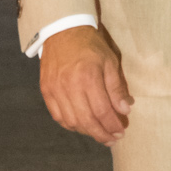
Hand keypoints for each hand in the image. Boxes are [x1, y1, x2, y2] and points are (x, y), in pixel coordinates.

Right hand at [40, 26, 133, 145]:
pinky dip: (70, 125)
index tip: (121, 132)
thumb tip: (124, 110)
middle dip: (101, 134)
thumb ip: (117, 88)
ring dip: (86, 132)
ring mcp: (55, 89)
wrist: (63, 31)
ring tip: (99, 133)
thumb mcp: (110, 62)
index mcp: (88, 77)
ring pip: (71, 122)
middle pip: (86, 121)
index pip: (102, 110)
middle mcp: (70, 86)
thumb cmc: (90, 46)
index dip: (112, 125)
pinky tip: (81, 126)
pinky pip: (58, 116)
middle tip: (112, 139)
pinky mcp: (46, 90)